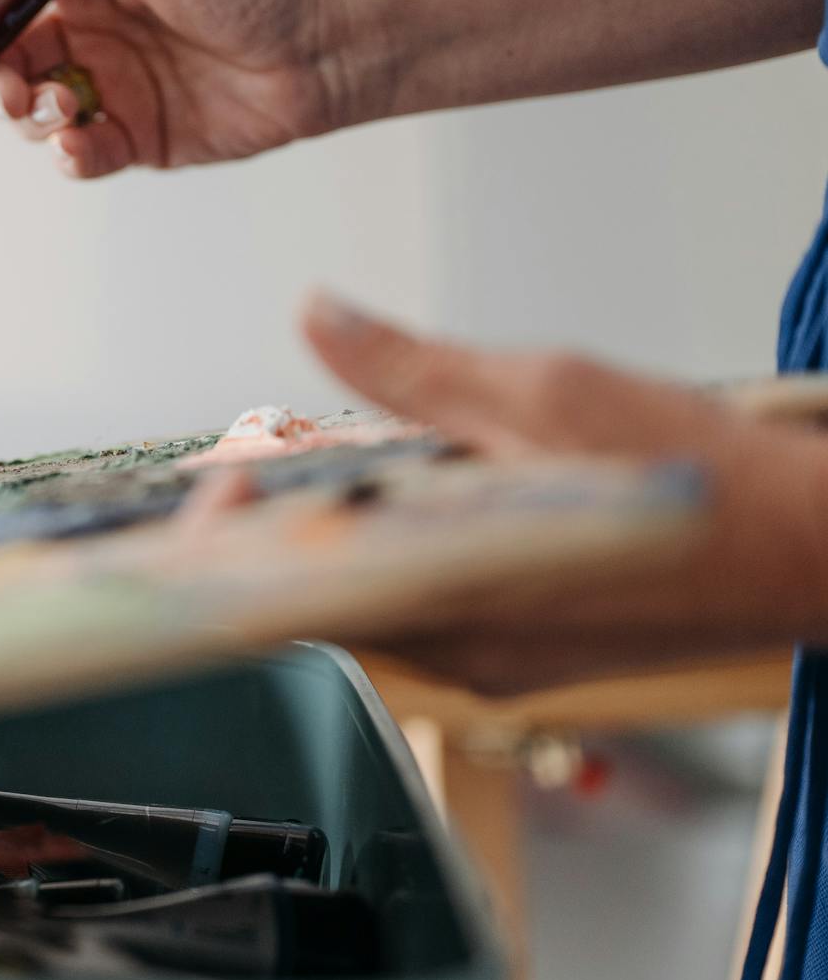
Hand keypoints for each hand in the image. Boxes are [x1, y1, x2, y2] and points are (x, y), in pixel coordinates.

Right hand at [0, 0, 347, 178]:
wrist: (321, 51)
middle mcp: (88, 33)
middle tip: (12, 93)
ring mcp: (109, 89)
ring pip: (31, 115)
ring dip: (30, 118)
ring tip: (66, 110)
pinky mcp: (135, 140)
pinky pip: (76, 156)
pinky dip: (68, 156)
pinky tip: (84, 145)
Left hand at [277, 291, 827, 693]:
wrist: (816, 548)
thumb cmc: (695, 480)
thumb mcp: (542, 392)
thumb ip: (411, 367)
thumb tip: (319, 316)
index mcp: (447, 598)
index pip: (285, 596)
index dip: (227, 543)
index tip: (211, 489)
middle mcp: (457, 654)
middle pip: (320, 595)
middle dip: (282, 525)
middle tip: (266, 459)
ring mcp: (488, 664)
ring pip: (372, 599)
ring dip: (345, 533)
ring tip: (335, 467)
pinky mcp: (519, 659)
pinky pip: (425, 607)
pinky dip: (402, 552)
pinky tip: (421, 498)